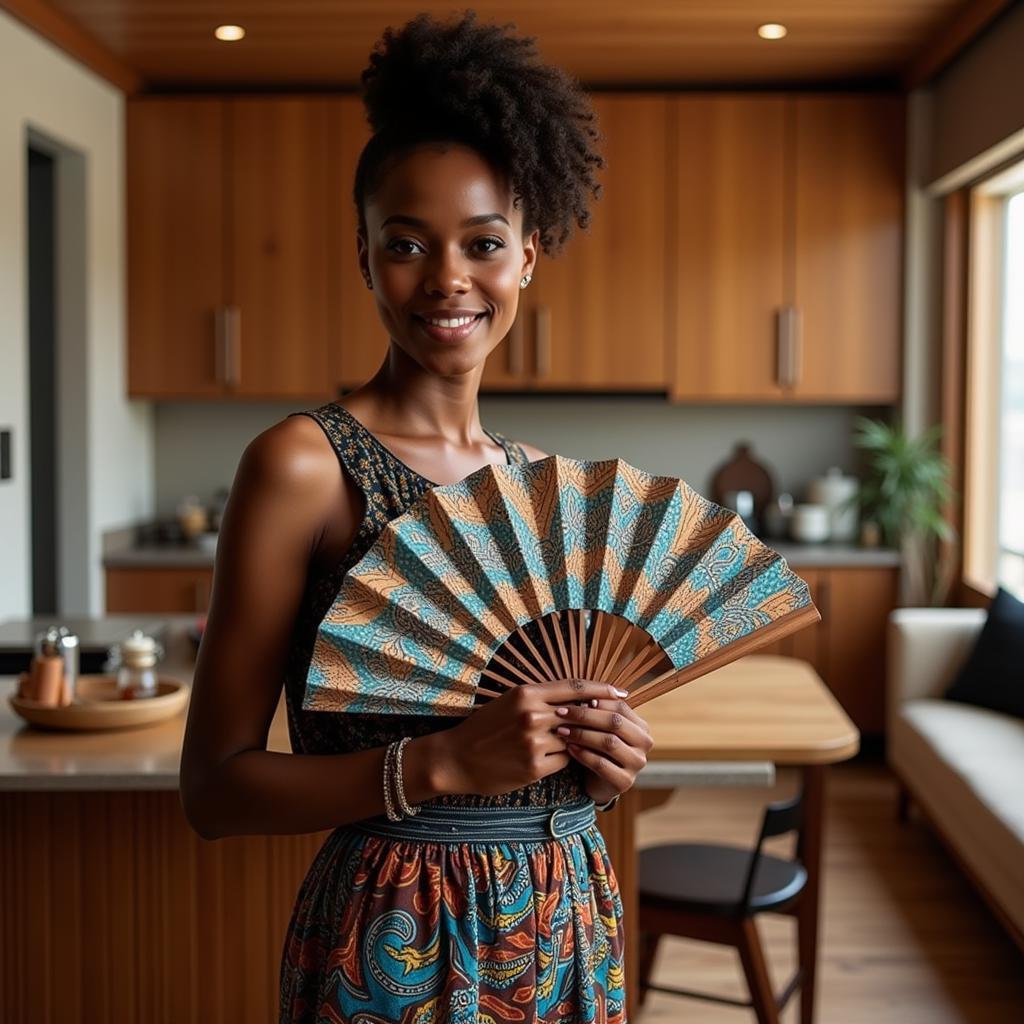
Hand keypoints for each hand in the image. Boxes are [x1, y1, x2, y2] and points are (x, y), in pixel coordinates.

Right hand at [439, 679, 629, 797]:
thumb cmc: (484, 727)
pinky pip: (564, 761)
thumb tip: (578, 698)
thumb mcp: (510, 701)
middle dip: (597, 718)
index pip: (575, 687)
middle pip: (581, 714)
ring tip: (570, 743)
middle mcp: (533, 715)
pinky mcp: (534, 767)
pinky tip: (550, 759)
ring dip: (577, 742)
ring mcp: (534, 742)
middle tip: (612, 720)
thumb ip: (542, 698)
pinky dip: (563, 759)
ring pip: (574, 740)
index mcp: (527, 693)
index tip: (620, 691)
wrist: (457, 758)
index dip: (602, 689)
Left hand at [553, 695, 653, 805]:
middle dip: (585, 716)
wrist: (598, 782)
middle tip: (561, 713)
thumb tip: (587, 697)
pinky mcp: (625, 781)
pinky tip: (569, 748)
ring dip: (582, 734)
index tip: (572, 699)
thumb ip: (597, 712)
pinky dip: (582, 754)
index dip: (596, 701)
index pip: (620, 707)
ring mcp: (637, 763)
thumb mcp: (599, 728)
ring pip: (609, 742)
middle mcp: (644, 744)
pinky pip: (601, 764)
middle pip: (615, 722)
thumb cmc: (598, 748)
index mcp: (641, 726)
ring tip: (562, 731)